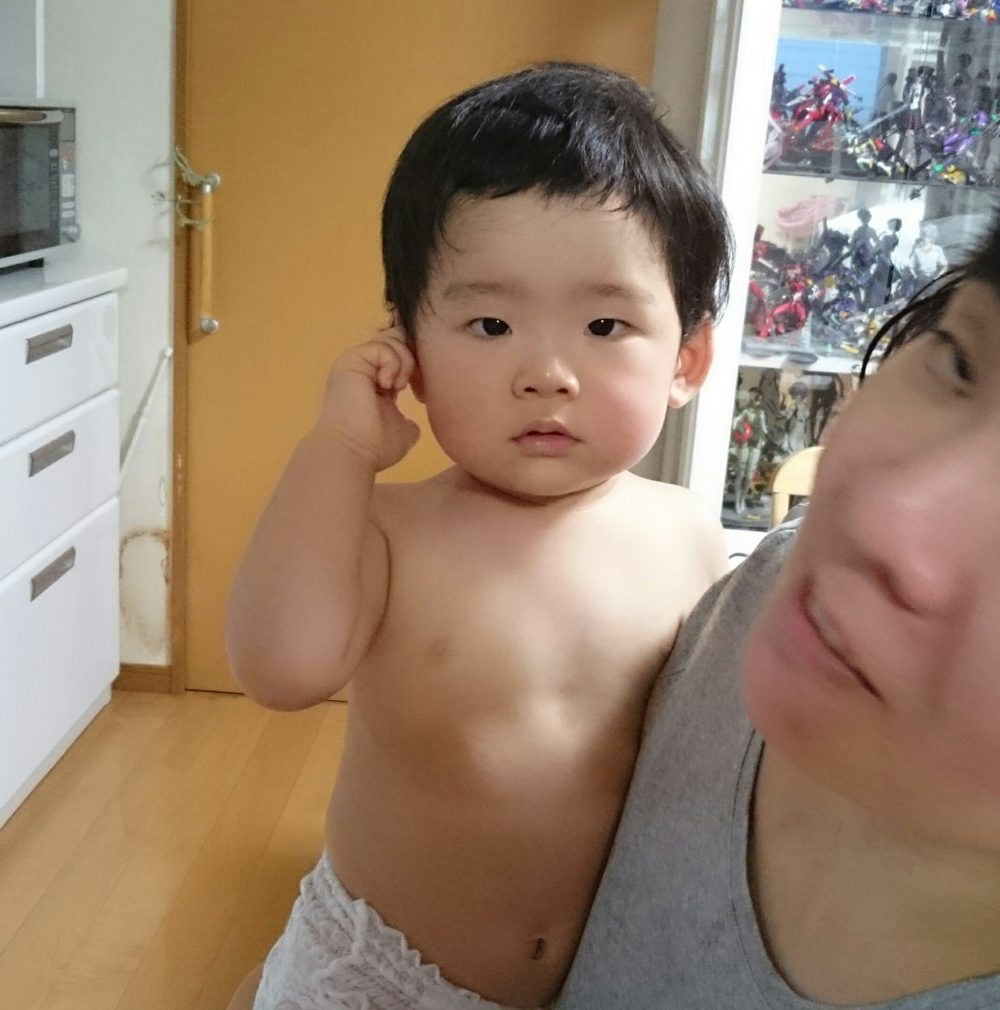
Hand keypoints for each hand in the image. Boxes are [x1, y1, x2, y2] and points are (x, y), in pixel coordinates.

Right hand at [317, 328, 420, 470]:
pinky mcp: (352, 359)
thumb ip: (407, 422)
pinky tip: (389, 385)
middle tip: (412, 384)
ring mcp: (356, 362)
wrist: (353, 451)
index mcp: (373, 383)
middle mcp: (363, 369)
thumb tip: (413, 424)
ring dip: (404, 362)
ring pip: (392, 341)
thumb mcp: (401, 432)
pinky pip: (382, 347)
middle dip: (412, 358)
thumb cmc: (374, 447)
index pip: (398, 359)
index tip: (420, 390)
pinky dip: (393, 364)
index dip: (415, 366)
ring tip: (399, 387)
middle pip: (396, 342)